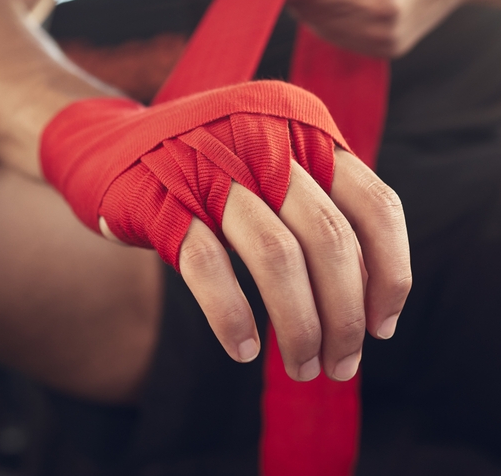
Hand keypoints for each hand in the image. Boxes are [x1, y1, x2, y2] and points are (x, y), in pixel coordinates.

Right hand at [168, 150, 409, 382]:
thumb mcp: (274, 172)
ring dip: (300, 326)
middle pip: (330, 238)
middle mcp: (265, 140)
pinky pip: (209, 266)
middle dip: (344, 316)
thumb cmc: (210, 172)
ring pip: (278, 255)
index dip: (390, 274)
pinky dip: (232, 316)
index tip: (382, 328)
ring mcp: (211, 167)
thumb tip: (372, 299)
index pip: (375, 205)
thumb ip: (321, 216)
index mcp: (306, 132)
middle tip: (341, 366)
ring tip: (302, 367)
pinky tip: (244, 349)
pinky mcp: (163, 200)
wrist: (110, 146)